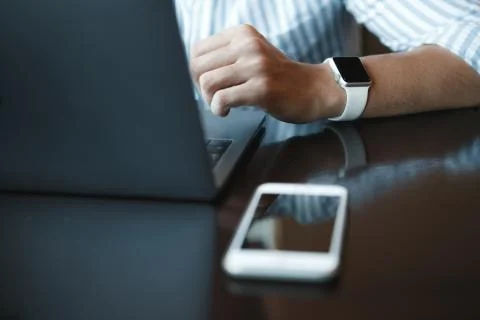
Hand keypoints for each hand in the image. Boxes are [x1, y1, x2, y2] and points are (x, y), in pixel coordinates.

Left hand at [189, 24, 343, 122]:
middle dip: (199, 87)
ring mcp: (255, 66)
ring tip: (221, 105)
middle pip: (197, 66)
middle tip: (214, 97)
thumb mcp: (253, 54)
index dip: (196, 72)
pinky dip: (218, 109)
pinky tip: (226, 111)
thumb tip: (193, 70)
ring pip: (207, 82)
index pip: (197, 50)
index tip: (210, 84)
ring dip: (209, 100)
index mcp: (242, 34)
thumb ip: (227, 55)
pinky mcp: (261, 88)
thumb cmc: (279, 76)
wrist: (313, 89)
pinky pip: (222, 99)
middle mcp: (247, 45)